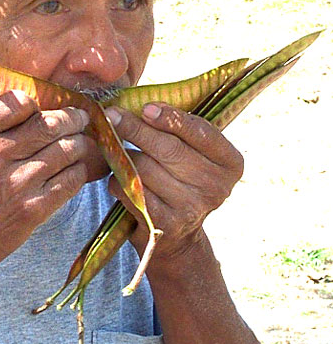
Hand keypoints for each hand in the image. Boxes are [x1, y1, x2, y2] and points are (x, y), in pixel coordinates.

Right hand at [0, 90, 92, 282]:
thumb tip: (29, 106)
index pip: (19, 102)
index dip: (37, 106)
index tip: (42, 111)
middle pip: (49, 123)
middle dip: (72, 118)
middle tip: (80, 118)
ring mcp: (15, 182)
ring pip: (66, 149)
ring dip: (80, 143)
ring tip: (82, 142)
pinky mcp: (33, 208)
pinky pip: (71, 179)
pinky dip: (78, 170)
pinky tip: (75, 169)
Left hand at [105, 103, 243, 261]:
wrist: (178, 237)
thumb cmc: (180, 178)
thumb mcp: (192, 154)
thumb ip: (178, 129)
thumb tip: (143, 106)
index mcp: (230, 163)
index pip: (201, 132)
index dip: (171, 118)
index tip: (146, 107)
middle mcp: (217, 187)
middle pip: (169, 149)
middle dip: (136, 129)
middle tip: (112, 115)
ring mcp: (192, 209)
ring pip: (145, 169)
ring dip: (124, 156)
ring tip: (118, 152)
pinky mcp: (164, 225)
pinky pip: (130, 190)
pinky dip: (118, 180)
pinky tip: (120, 177)